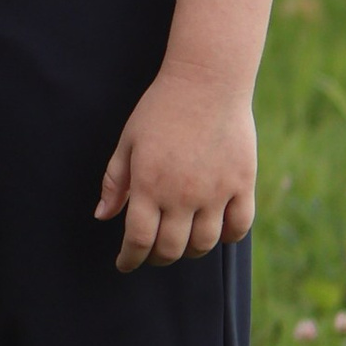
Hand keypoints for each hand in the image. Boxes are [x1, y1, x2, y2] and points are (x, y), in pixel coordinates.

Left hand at [95, 65, 257, 271]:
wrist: (206, 81)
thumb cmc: (161, 109)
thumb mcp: (128, 141)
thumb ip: (115, 182)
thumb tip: (103, 216)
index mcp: (148, 185)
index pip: (138, 240)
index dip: (130, 259)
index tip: (125, 263)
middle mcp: (182, 195)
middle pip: (171, 248)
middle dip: (156, 258)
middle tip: (152, 253)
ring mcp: (215, 191)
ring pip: (204, 243)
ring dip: (190, 251)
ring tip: (182, 243)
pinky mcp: (242, 183)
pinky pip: (239, 226)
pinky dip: (227, 237)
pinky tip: (216, 232)